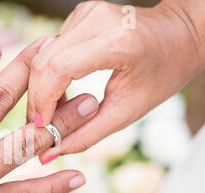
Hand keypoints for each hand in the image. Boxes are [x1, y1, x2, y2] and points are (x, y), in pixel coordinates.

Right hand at [26, 0, 204, 160]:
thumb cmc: (162, 73)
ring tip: (51, 111)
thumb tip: (48, 153)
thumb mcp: (127, 112)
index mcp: (116, 41)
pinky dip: (50, 73)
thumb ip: (86, 134)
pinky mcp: (80, 13)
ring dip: (40, 87)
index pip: (58, 68)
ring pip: (42, 55)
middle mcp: (97, 19)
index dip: (43, 99)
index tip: (41, 125)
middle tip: (39, 124)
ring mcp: (86, 12)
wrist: (180, 35)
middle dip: (36, 97)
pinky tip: (60, 90)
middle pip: (43, 61)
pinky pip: (51, 48)